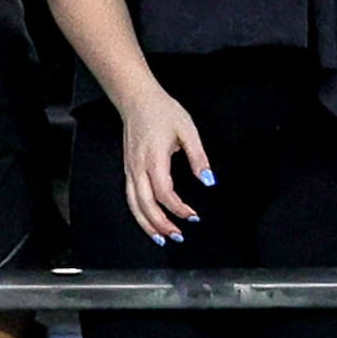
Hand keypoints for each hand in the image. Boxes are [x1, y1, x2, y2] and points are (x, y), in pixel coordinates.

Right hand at [114, 85, 213, 245]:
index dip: (178, 208)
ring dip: (147, 224)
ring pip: (134, 204)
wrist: (137, 99)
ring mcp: (130, 169)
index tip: (193, 215)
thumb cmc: (161, 111)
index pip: (164, 192)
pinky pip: (130, 197)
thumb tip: (208, 181)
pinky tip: (148, 222)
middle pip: (146, 204)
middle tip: (178, 236)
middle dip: (161, 224)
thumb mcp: (188, 130)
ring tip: (162, 238)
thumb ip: (198, 157)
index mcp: (154, 158)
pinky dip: (138, 214)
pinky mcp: (128, 169)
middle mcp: (138, 167)